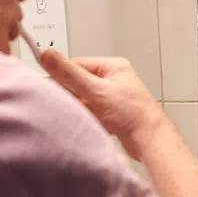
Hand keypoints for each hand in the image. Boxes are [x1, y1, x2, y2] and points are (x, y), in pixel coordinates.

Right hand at [40, 51, 167, 158]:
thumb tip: (46, 54)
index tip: (49, 88)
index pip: (76, 64)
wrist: (151, 142)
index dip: (61, 77)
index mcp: (112, 66)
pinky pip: (91, 113)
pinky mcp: (113, 114)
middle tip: (74, 107)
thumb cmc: (133, 115)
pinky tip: (94, 125)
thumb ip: (69, 73)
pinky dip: (88, 119)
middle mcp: (113, 79)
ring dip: (81, 111)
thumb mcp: (96, 90)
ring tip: (89, 118)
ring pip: (83, 101)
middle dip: (74, 98)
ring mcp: (113, 97)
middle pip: (78, 83)